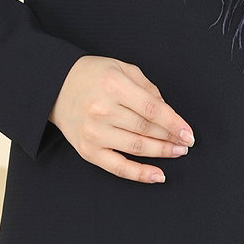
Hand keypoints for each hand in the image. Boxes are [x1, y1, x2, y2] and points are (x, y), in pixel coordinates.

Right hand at [48, 55, 194, 182]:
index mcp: (114, 85)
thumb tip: (167, 111)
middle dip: (171, 138)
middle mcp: (103, 110)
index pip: (152, 108)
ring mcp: (94, 133)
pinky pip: (118, 167)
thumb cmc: (92, 74)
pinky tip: (158, 175)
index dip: (174, 123)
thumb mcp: (121, 67)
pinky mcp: (87, 150)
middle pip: (146, 129)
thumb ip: (147, 86)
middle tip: (186, 143)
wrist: (54, 86)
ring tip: (177, 152)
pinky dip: (140, 174)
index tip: (189, 133)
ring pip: (137, 148)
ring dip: (162, 152)